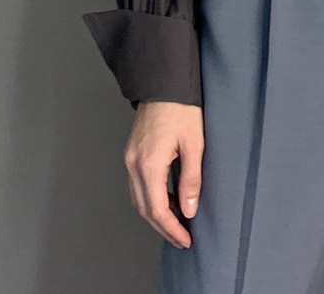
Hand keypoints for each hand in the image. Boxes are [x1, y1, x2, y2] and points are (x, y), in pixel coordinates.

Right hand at [123, 100, 203, 248]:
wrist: (164, 83)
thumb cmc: (181, 108)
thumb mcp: (194, 144)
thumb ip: (191, 180)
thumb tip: (188, 210)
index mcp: (149, 163)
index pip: (157, 209)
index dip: (171, 229)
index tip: (186, 240)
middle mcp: (134, 163)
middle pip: (144, 208)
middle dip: (163, 227)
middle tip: (182, 238)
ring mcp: (130, 157)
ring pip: (138, 198)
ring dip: (156, 214)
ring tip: (177, 222)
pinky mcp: (131, 152)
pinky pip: (138, 184)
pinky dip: (151, 197)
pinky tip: (168, 199)